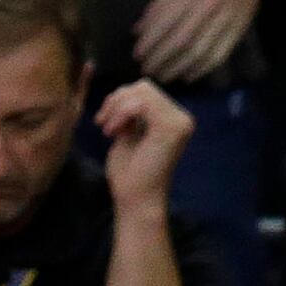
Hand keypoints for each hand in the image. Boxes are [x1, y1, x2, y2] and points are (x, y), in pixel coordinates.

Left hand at [96, 77, 195, 209]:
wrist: (135, 198)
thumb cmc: (129, 171)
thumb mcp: (128, 132)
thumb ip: (130, 112)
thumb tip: (124, 92)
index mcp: (174, 119)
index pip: (145, 90)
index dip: (119, 99)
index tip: (103, 120)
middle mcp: (183, 118)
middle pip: (143, 87)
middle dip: (116, 101)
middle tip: (103, 124)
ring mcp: (180, 122)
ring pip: (141, 92)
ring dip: (116, 108)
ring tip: (108, 130)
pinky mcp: (171, 128)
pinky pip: (141, 104)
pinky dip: (120, 114)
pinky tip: (113, 133)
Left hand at [133, 0, 269, 84]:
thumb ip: (158, 7)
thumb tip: (138, 31)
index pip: (165, 22)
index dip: (150, 42)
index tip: (138, 54)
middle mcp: (207, 6)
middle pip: (181, 40)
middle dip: (161, 59)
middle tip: (147, 71)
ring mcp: (226, 18)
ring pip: (200, 51)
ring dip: (179, 68)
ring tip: (164, 77)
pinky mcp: (239, 28)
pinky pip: (219, 54)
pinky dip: (202, 68)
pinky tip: (188, 75)